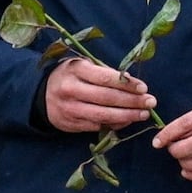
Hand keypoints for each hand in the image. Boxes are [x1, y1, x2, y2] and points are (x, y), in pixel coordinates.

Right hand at [42, 57, 157, 136]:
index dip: (127, 84)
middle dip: (132, 101)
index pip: (105, 78)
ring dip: (127, 116)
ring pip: (103, 115)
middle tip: (150, 102)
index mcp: (75, 70)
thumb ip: (103, 73)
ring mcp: (70, 109)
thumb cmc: (69, 76)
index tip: (143, 88)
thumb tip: (130, 82)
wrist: (41, 95)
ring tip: (143, 114)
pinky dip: (114, 124)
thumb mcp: (82, 66)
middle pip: (107, 98)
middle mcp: (71, 90)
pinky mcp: (71, 124)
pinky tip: (127, 121)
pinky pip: (97, 126)